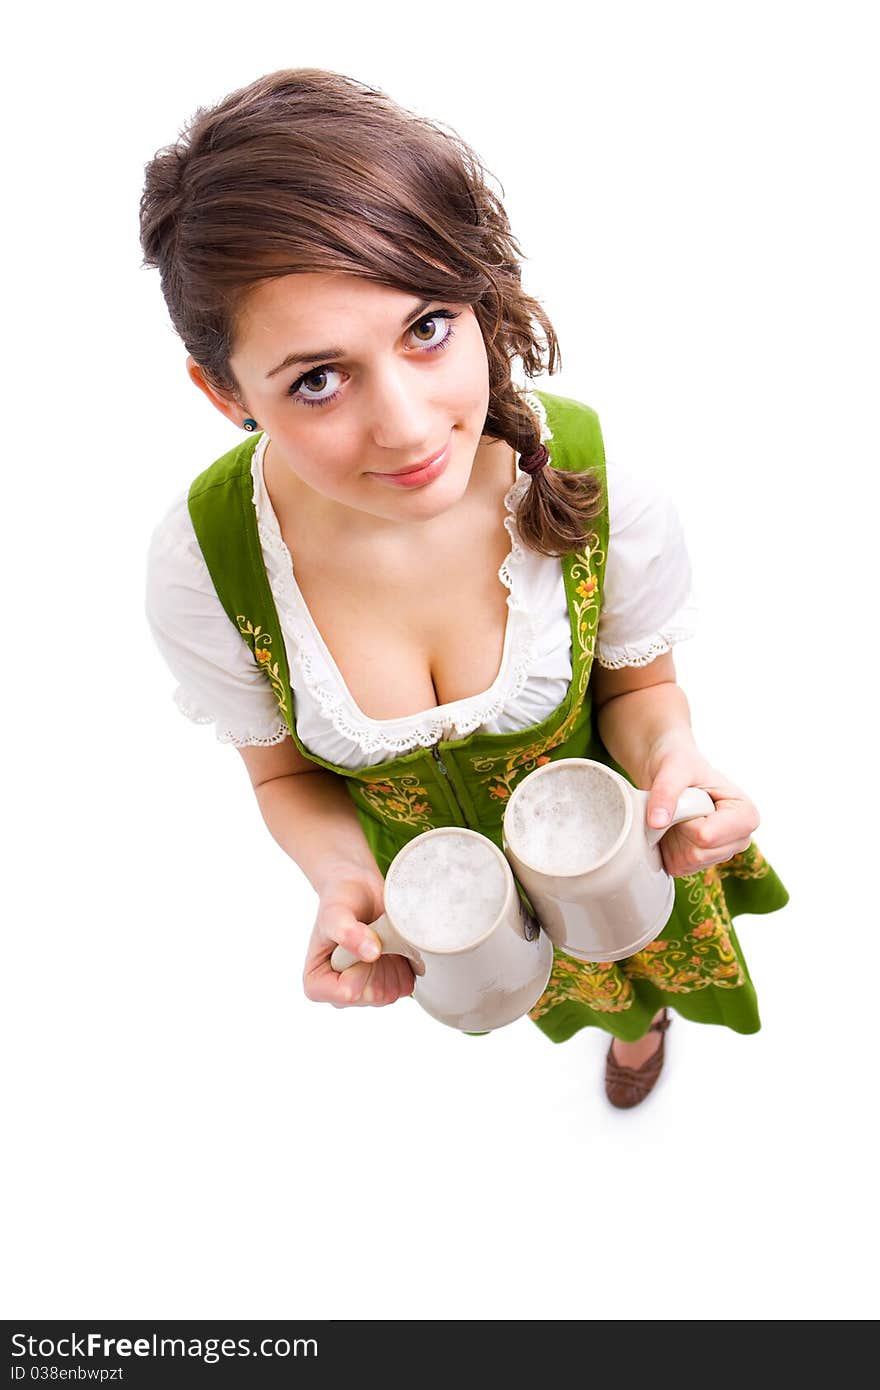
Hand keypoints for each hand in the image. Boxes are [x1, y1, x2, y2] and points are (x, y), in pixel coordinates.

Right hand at [303, 868, 416, 1007]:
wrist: (359, 889)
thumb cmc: (340, 900)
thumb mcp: (337, 913)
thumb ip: (349, 933)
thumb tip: (372, 954)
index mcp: (316, 984)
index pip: (348, 993)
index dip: (362, 968)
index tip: (361, 941)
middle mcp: (340, 995)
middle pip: (373, 995)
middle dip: (380, 964)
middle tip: (372, 934)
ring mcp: (365, 992)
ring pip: (391, 993)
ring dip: (394, 962)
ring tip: (381, 938)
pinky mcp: (387, 985)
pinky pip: (406, 986)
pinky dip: (406, 964)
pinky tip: (394, 945)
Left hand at [643, 735, 759, 877]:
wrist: (668, 771)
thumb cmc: (679, 763)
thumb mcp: (673, 768)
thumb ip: (666, 791)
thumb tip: (656, 823)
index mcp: (746, 815)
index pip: (707, 836)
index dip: (687, 820)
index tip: (688, 799)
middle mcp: (740, 839)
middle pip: (699, 854)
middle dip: (679, 830)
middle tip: (680, 806)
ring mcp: (721, 854)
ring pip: (687, 862)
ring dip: (672, 839)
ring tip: (678, 815)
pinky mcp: (701, 863)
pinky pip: (677, 867)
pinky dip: (667, 849)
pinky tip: (672, 828)